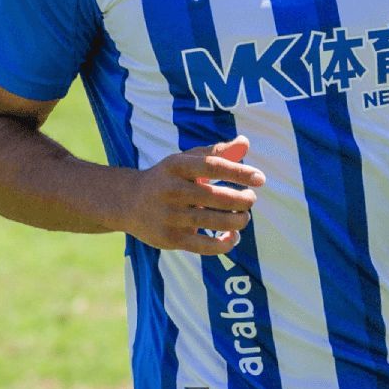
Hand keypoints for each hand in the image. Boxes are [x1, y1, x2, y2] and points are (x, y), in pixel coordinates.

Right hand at [118, 136, 264, 254]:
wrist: (128, 202)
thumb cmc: (168, 178)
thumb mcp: (185, 160)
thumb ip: (216, 152)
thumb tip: (245, 143)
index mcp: (177, 166)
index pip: (213, 166)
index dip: (240, 172)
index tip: (260, 178)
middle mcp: (172, 190)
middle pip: (216, 197)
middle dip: (242, 200)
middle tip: (251, 199)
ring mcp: (170, 216)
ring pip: (214, 222)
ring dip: (238, 221)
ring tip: (244, 217)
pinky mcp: (170, 239)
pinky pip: (205, 246)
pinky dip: (225, 243)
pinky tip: (233, 236)